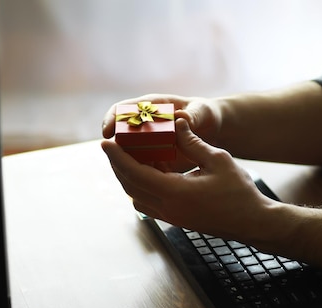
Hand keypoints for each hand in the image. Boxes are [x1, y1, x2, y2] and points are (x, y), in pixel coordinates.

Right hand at [101, 94, 222, 172]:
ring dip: (127, 165)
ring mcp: (147, 145)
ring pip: (128, 155)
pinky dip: (141, 176)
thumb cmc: (205, 114)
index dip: (111, 120)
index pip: (122, 110)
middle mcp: (143, 126)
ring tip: (135, 175)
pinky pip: (141, 169)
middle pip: (120, 136)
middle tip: (119, 160)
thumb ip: (193, 115)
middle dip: (116, 149)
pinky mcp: (154, 161)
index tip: (108, 133)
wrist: (213, 131)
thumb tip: (181, 118)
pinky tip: (149, 185)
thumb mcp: (201, 112)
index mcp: (150, 107)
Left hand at [101, 118, 277, 242]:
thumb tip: (177, 122)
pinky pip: (148, 204)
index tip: (105, 142)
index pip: (135, 173)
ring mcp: (171, 217)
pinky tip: (147, 173)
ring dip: (127, 178)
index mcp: (175, 192)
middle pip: (130, 186)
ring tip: (124, 158)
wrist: (251, 222)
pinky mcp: (176, 220)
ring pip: (136, 197)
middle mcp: (168, 208)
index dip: (117, 157)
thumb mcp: (218, 160)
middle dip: (117, 165)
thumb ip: (193, 142)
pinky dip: (140, 188)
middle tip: (110, 147)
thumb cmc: (239, 191)